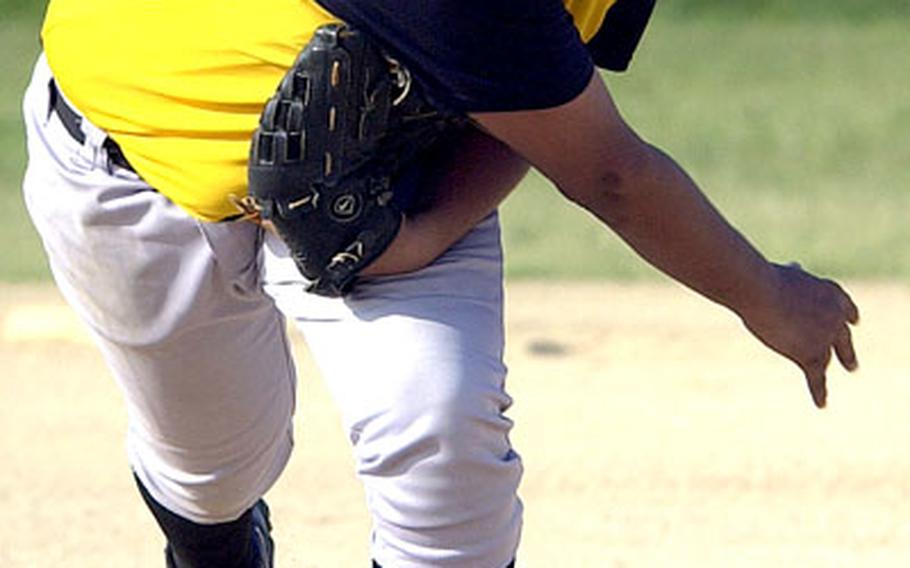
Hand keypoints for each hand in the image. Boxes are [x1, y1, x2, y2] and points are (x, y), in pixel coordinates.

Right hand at [739, 263, 859, 407]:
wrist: (762, 292)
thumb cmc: (767, 278)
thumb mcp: (784, 273)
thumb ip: (793, 275)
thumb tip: (795, 268)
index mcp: (832, 293)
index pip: (845, 307)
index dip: (848, 316)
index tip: (853, 322)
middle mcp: (835, 317)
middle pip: (843, 338)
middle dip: (846, 351)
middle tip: (851, 365)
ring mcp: (826, 338)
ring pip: (827, 357)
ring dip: (829, 367)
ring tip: (828, 377)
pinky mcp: (812, 355)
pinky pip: (817, 378)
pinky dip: (819, 391)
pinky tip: (822, 404)